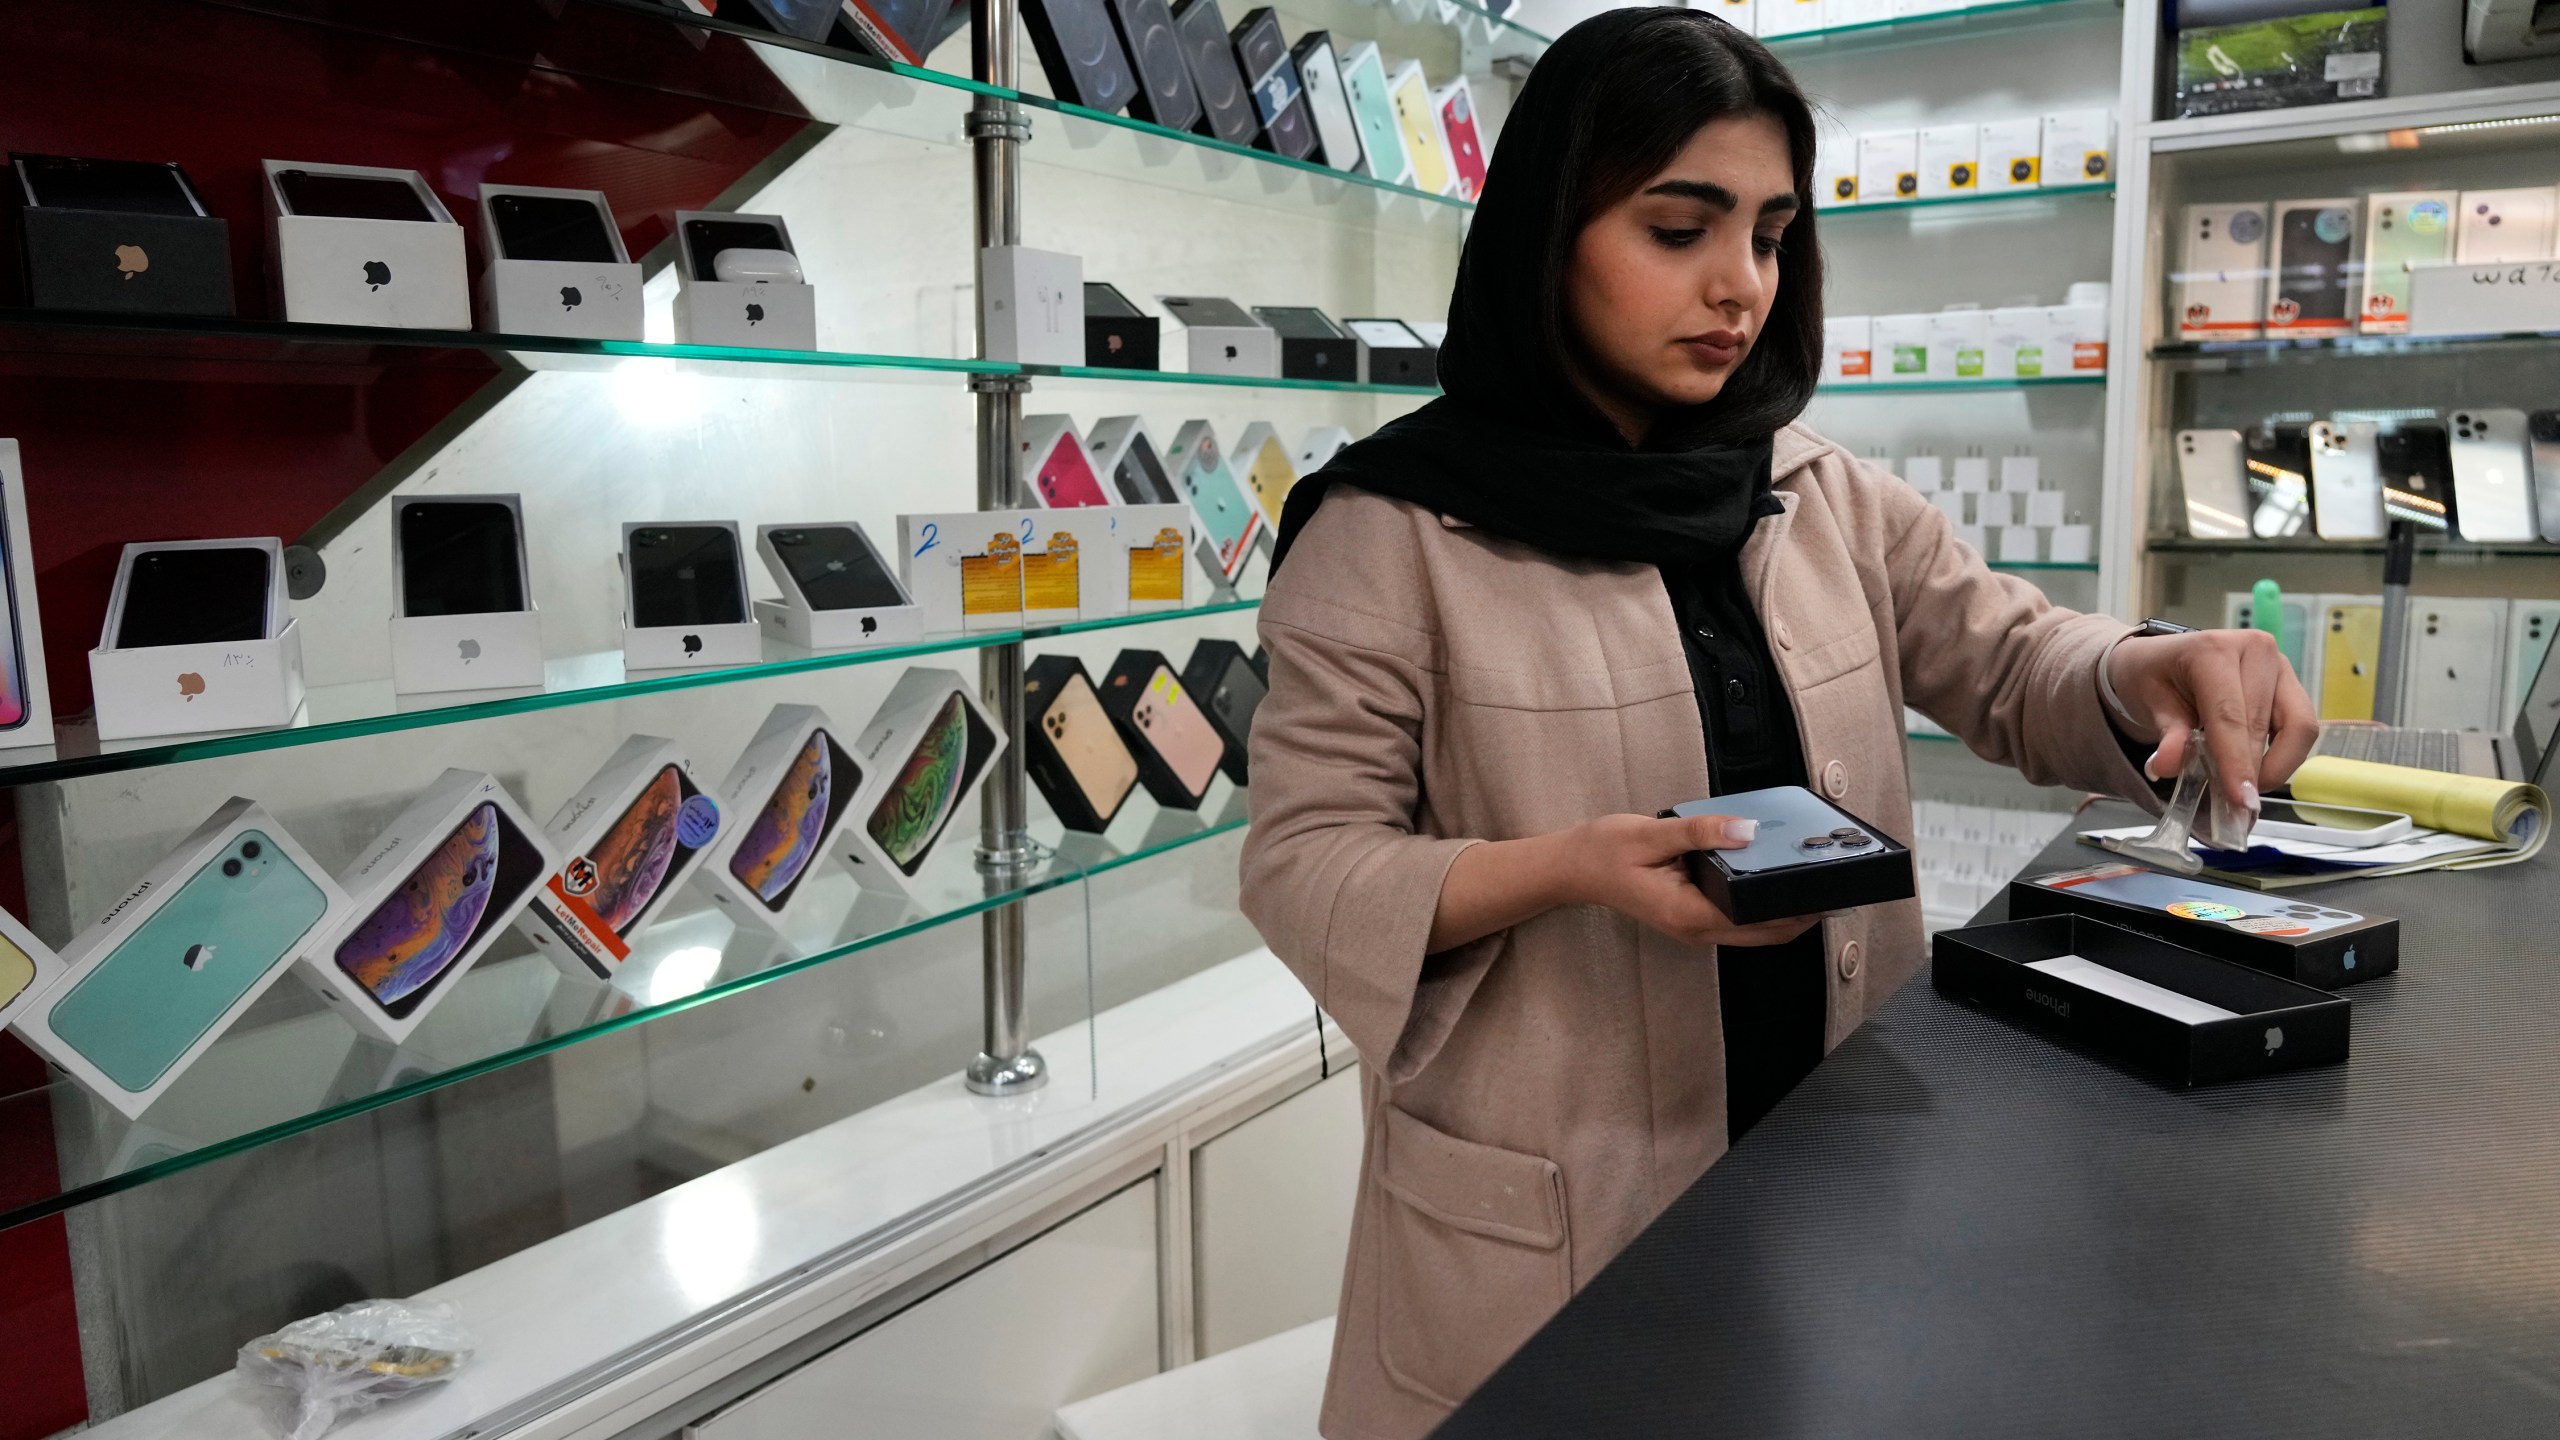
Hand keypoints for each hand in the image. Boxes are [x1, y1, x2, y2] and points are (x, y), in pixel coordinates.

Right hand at [1560, 812, 1821, 949]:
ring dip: (1784, 913)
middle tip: (1832, 885)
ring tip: (1809, 880)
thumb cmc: (1604, 853)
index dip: (1796, 909)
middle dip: (1802, 914)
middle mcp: (1695, 929)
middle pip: (1765, 934)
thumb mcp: (1652, 834)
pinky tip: (1771, 880)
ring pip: (1755, 931)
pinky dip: (1762, 907)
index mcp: (1688, 913)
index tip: (1824, 889)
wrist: (1573, 868)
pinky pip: (1739, 920)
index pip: (1757, 920)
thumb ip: (1701, 832)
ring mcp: (1695, 927)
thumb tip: (1746, 829)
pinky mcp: (1694, 917)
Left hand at [2105, 628, 2318, 810]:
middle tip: (2234, 806)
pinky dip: (2282, 755)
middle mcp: (2255, 650)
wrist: (2164, 661)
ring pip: (2296, 727)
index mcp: (2213, 649)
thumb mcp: (2149, 705)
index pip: (2229, 715)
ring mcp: (2279, 665)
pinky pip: (2302, 727)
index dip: (2235, 761)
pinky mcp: (2292, 683)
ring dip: (2273, 765)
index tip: (2240, 799)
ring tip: (2243, 786)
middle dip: (2250, 770)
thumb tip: (2166, 766)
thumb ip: (2165, 737)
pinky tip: (2256, 769)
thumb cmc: (2155, 679)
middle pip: (2261, 724)